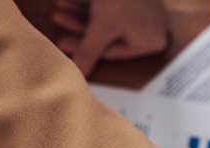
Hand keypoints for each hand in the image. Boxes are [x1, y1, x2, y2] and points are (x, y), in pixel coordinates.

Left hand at [53, 0, 170, 76]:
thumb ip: (88, 53)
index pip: (112, 52)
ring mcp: (144, 12)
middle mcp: (152, 29)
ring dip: (80, 12)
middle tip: (57, 18)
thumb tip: (77, 78)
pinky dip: (90, 3)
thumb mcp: (101, 27)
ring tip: (60, 5)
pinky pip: (110, 6)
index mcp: (151, 42)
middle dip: (79, 25)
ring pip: (106, 18)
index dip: (84, 47)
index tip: (61, 42)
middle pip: (107, 34)